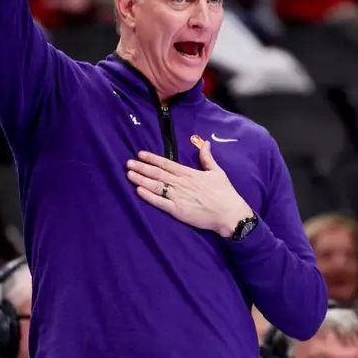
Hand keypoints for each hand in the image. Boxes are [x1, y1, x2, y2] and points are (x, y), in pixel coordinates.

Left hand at [126, 136, 252, 236]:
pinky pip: (160, 202)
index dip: (152, 159)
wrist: (229, 213)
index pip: (166, 164)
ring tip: (129, 174)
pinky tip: (138, 191)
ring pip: (156, 186)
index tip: (140, 154)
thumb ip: (207, 158)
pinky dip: (148, 196)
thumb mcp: (217, 172)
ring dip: (141, 180)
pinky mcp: (178, 210)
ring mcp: (178, 197)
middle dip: (141, 168)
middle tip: (128, 163)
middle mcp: (181, 183)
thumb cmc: (224, 193)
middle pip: (157, 173)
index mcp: (189, 173)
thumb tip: (205, 143)